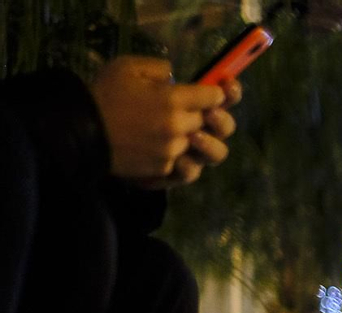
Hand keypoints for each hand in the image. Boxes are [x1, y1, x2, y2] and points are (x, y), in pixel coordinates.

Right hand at [89, 57, 238, 187]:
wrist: (81, 130)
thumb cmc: (103, 95)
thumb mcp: (127, 67)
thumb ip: (158, 68)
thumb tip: (176, 76)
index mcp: (172, 99)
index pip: (214, 97)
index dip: (213, 94)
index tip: (208, 94)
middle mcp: (178, 127)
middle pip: (210, 122)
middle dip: (204, 115)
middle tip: (190, 112)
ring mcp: (173, 151)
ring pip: (203, 147)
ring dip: (197, 140)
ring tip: (183, 135)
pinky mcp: (165, 169)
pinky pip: (186, 165)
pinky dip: (181, 158)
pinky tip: (168, 151)